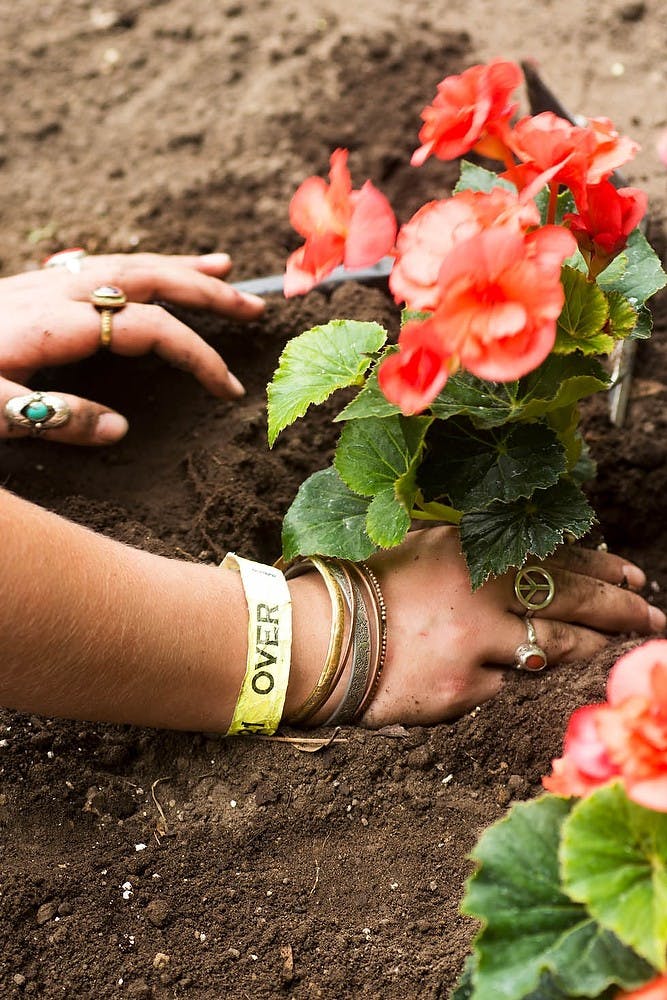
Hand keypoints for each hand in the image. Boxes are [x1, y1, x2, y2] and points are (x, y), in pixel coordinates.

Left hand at [0, 251, 264, 444]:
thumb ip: (57, 417)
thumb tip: (121, 430)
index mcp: (53, 323)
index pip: (149, 329)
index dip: (196, 354)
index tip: (227, 387)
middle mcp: (54, 293)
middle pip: (149, 279)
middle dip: (207, 291)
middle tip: (255, 306)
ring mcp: (40, 284)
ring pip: (127, 263)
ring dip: (179, 268)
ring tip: (223, 268)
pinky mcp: (27, 288)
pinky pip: (98, 266)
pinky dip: (137, 267)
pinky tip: (147, 272)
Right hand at [360, 527, 664, 726]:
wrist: (317, 640)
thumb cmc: (367, 589)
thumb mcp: (425, 550)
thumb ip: (478, 554)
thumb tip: (537, 564)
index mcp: (471, 551)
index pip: (557, 558)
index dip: (602, 569)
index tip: (633, 578)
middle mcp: (480, 593)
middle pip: (572, 602)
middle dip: (621, 610)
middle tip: (651, 616)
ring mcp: (475, 645)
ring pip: (551, 650)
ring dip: (585, 648)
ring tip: (608, 647)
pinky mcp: (464, 691)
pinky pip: (500, 686)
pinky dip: (502, 678)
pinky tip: (495, 672)